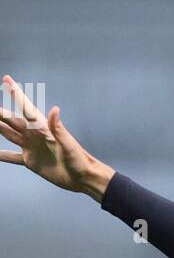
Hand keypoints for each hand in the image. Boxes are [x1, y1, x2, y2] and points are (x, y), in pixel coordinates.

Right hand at [0, 75, 112, 197]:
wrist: (83, 178)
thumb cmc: (79, 160)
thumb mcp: (69, 145)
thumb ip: (59, 128)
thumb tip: (55, 109)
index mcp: (43, 128)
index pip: (25, 108)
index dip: (16, 94)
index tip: (6, 79)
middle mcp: (33, 135)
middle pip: (11, 119)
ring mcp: (31, 147)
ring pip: (9, 134)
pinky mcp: (31, 161)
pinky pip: (13, 157)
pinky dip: (3, 156)